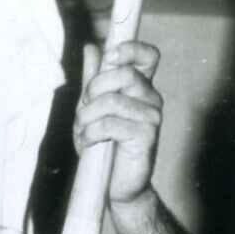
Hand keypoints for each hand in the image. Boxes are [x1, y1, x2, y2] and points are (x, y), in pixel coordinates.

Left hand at [74, 40, 161, 205]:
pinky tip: (86, 143)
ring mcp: (152, 116)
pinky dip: (90, 133)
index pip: (148, 56)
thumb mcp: (92, 109)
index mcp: (140, 87)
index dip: (131, 49)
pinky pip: (111, 124)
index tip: (109, 57)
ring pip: (112, 101)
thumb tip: (92, 47)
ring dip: (86, 117)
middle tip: (84, 108)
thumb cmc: (104, 146)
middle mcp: (151, 97)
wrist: (116, 186)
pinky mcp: (147, 135)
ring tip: (82, 132)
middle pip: (124, 74)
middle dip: (94, 89)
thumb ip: (93, 80)